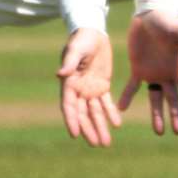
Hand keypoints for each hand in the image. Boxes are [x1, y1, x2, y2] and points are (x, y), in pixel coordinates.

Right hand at [57, 28, 122, 147]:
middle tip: (97, 144)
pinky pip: (106, 103)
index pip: (69, 106)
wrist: (93, 32)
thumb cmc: (81, 40)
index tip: (75, 134)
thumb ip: (70, 62)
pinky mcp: (102, 85)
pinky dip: (111, 113)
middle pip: (83, 114)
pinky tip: (117, 124)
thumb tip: (60, 74)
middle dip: (89, 130)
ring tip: (106, 142)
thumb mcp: (76, 49)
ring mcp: (90, 89)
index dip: (72, 120)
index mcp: (68, 84)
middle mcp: (78, 90)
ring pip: (95, 112)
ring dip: (101, 126)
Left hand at [119, 10, 177, 135]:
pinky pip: (132, 87)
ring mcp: (152, 72)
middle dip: (176, 116)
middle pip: (173, 100)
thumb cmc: (167, 22)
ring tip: (158, 132)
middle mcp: (167, 74)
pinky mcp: (138, 68)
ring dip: (157, 114)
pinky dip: (127, 97)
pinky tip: (120, 109)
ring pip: (155, 99)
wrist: (149, 15)